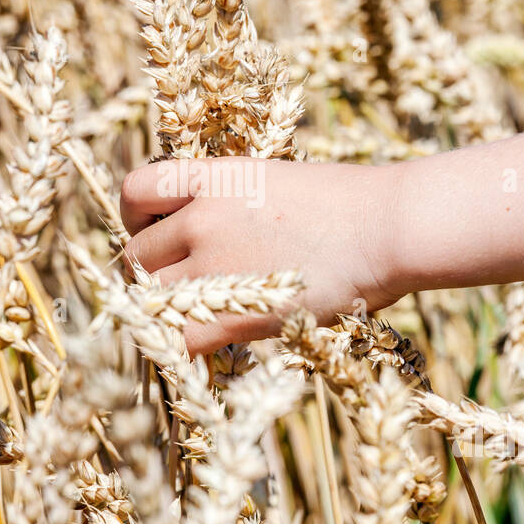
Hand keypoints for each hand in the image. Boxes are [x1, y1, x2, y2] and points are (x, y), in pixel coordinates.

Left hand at [120, 156, 403, 353]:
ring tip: (192, 317)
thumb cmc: (352, 206)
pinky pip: (176, 338)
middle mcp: (202, 217)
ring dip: (163, 311)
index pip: (134, 191)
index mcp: (213, 177)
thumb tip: (213, 229)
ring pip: (147, 298)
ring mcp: (213, 263)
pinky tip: (208, 345)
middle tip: (181, 287)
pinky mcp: (232, 311)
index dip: (137, 219)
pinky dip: (183, 345)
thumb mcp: (278, 182)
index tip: (159, 234)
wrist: (388, 228)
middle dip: (150, 272)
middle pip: (134, 255)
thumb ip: (234, 202)